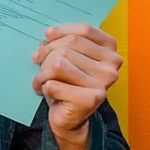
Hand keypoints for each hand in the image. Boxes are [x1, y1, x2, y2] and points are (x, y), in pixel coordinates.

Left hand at [31, 23, 122, 142]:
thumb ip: (62, 44)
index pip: (85, 31)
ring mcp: (103, 83)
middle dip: (47, 54)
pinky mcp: (90, 99)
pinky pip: (54, 84)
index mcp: (110, 51)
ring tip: (42, 79)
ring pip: (58, 63)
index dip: (62, 31)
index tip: (47, 35)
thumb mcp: (69, 58)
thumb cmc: (69, 85)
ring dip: (43, 72)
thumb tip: (45, 39)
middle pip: (68, 46)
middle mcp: (111, 66)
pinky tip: (45, 91)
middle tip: (38, 63)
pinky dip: (43, 86)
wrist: (71, 119)